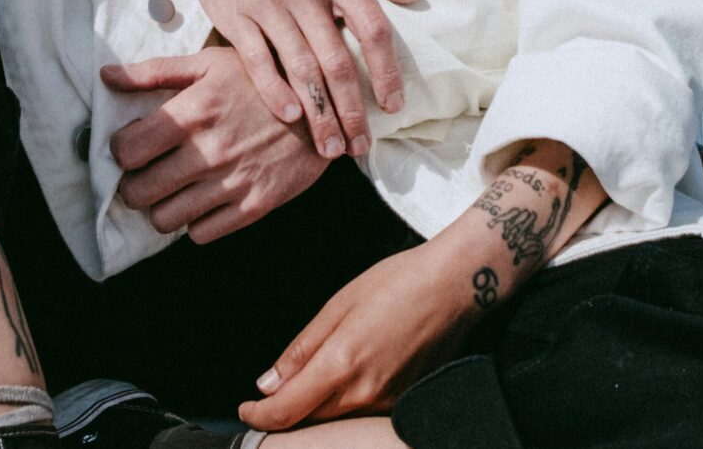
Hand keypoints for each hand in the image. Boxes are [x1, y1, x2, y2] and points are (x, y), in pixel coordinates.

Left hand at [103, 48, 328, 241]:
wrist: (325, 108)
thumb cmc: (262, 81)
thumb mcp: (212, 63)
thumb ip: (155, 71)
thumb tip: (107, 76)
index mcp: (194, 111)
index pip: (127, 150)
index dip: (121, 151)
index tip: (131, 148)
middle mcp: (209, 150)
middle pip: (139, 192)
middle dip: (133, 186)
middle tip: (145, 176)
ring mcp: (232, 182)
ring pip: (165, 219)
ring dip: (161, 207)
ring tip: (171, 192)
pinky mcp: (254, 205)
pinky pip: (202, 234)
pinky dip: (195, 223)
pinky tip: (202, 201)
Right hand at [145, 0, 416, 161]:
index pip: (371, 30)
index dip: (386, 72)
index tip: (394, 106)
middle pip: (337, 61)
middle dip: (352, 109)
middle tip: (360, 146)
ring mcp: (268, 5)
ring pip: (300, 68)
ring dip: (318, 113)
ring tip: (329, 147)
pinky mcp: (234, 16)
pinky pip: (258, 61)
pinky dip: (274, 91)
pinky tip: (289, 116)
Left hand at [239, 237, 482, 431]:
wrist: (456, 285)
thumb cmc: (399, 283)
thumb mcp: (338, 304)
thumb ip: (301, 349)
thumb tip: (268, 383)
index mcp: (341, 364)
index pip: (285, 412)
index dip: (258, 416)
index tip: (247, 407)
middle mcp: (364, 392)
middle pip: (308, 420)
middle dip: (286, 410)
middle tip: (277, 388)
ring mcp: (387, 401)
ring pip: (335, 417)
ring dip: (316, 406)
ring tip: (318, 372)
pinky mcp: (404, 400)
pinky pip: (362, 411)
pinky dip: (346, 400)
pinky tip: (353, 372)